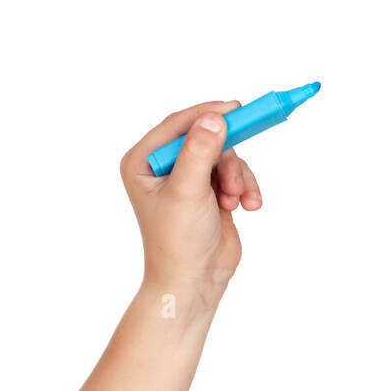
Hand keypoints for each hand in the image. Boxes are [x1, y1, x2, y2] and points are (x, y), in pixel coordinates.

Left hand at [119, 99, 262, 306]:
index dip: (206, 115)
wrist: (193, 280)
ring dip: (236, 176)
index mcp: (142, 162)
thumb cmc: (177, 241)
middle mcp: (162, 167)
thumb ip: (199, 151)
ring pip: (224, 154)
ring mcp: (187, 178)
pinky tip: (248, 206)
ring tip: (235, 200)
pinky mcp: (209, 190)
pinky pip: (235, 172)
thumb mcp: (187, 191)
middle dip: (225, 157)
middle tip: (236, 172)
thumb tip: (214, 117)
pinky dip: (245, 187)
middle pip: (205, 136)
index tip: (236, 109)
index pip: (176, 125)